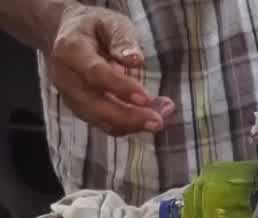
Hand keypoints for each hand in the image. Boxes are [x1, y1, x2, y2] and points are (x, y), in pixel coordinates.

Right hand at [45, 3, 173, 135]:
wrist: (69, 34)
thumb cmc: (96, 27)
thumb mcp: (111, 22)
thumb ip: (122, 40)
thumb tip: (135, 60)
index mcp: (70, 51)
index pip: (95, 74)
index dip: (120, 88)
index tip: (146, 98)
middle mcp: (65, 78)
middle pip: (95, 106)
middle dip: (128, 117)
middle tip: (159, 121)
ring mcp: (70, 97)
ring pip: (101, 121)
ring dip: (133, 125)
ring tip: (162, 118)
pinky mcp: (82, 110)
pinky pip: (106, 124)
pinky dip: (130, 126)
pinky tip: (153, 117)